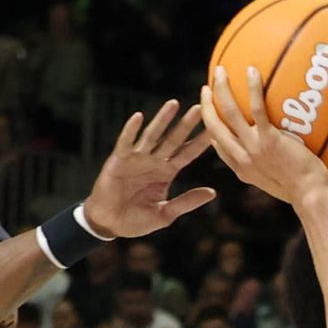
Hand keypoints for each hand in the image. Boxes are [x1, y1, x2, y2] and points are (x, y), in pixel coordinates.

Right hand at [83, 99, 216, 238]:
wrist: (109, 223)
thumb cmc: (136, 220)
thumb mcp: (166, 213)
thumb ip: (187, 201)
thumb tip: (213, 192)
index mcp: (166, 172)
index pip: (188, 153)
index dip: (201, 142)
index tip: (217, 129)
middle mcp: (154, 161)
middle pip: (174, 139)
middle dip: (186, 124)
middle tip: (201, 107)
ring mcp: (136, 158)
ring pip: (152, 135)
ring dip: (162, 120)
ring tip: (174, 104)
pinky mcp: (119, 160)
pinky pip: (126, 142)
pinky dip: (131, 130)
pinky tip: (138, 117)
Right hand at [201, 66, 327, 203]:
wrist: (308, 195)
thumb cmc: (300, 191)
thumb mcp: (275, 181)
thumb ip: (268, 165)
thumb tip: (273, 152)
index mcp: (241, 168)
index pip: (219, 144)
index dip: (211, 126)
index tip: (210, 112)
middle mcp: (241, 157)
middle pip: (214, 126)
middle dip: (207, 104)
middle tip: (206, 87)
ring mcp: (253, 147)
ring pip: (228, 113)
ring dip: (221, 89)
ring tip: (220, 71)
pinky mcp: (268, 139)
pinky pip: (256, 108)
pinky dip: (252, 88)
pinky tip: (252, 71)